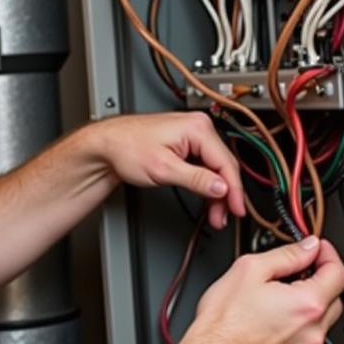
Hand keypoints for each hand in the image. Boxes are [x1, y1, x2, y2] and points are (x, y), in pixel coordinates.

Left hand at [88, 112, 243, 228]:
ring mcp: (192, 135)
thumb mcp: (164, 169)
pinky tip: (207, 200)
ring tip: (215, 215)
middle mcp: (198, 127)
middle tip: (224, 216)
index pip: (226, 163)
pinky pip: (204, 166)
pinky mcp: (186, 143)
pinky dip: (206, 184)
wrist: (107, 145)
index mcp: (197, 128)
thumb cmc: (127, 148)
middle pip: (223, 166)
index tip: (236, 209)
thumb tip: (221, 188)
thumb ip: (196, 180)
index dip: (234, 191)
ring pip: (214, 168)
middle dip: (225, 195)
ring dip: (216, 192)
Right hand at [182, 236, 343, 343]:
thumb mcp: (249, 270)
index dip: (327, 255)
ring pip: (319, 324)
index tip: (317, 250)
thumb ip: (286, 255)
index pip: (338, 273)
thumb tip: (307, 248)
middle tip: (295, 274)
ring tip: (274, 303)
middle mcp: (313, 333)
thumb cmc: (222, 324)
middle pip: (334, 299)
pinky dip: (295, 333)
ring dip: (306, 310)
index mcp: (307, 305)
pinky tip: (270, 326)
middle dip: (319, 283)